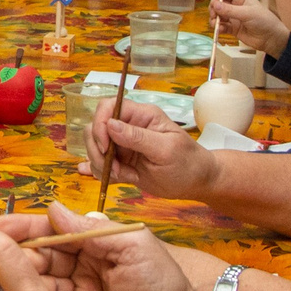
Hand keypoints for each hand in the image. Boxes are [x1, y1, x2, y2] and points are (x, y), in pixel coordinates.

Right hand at [87, 97, 219, 201]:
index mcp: (142, 116)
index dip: (100, 125)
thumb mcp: (166, 150)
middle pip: (96, 128)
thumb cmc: (188, 163)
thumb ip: (138, 137)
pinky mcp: (121, 161)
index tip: (106, 148)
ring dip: (102, 164)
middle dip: (99, 150)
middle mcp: (129, 126)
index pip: (108, 107)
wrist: (196, 182)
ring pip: (95, 147)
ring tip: (123, 176)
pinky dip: (103, 172)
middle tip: (116, 170)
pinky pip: (100, 163)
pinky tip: (118, 178)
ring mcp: (123, 144)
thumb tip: (110, 124)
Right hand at [207, 0, 288, 55]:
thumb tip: (215, 5)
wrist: (271, 39)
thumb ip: (230, 10)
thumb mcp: (247, 14)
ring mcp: (234, 17)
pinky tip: (220, 30)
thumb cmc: (265, 22)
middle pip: (218, 3)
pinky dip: (218, 28)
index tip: (213, 4)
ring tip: (216, 24)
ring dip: (214, 19)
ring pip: (218, 15)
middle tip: (214, 16)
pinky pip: (221, 26)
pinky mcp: (232, 28)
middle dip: (214, 9)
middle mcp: (236, 6)